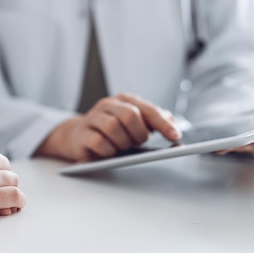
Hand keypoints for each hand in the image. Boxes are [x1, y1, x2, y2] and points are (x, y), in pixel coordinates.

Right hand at [35, 93, 180, 161]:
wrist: (78, 136)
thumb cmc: (112, 131)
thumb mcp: (134, 124)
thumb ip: (154, 122)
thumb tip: (174, 127)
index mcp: (125, 100)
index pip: (148, 109)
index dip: (163, 123)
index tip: (175, 136)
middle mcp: (108, 105)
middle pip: (129, 115)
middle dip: (138, 133)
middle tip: (138, 142)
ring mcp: (93, 118)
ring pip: (112, 126)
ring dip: (122, 142)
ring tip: (123, 147)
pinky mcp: (82, 133)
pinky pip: (97, 141)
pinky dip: (108, 150)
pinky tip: (110, 152)